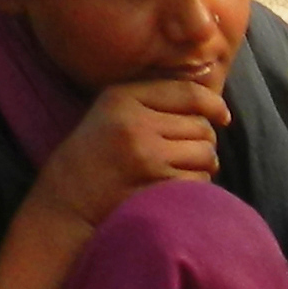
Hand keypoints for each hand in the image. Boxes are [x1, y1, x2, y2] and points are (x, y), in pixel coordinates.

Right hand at [31, 77, 228, 234]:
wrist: (65, 202)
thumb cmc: (94, 156)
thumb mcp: (112, 112)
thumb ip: (153, 98)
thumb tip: (208, 86)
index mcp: (124, 97)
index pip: (189, 93)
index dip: (214, 104)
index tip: (222, 116)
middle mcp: (135, 123)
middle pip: (202, 127)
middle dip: (203, 141)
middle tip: (187, 152)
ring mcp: (146, 157)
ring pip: (206, 155)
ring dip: (203, 165)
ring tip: (181, 170)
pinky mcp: (155, 188)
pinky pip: (199, 182)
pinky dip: (195, 187)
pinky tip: (175, 188)